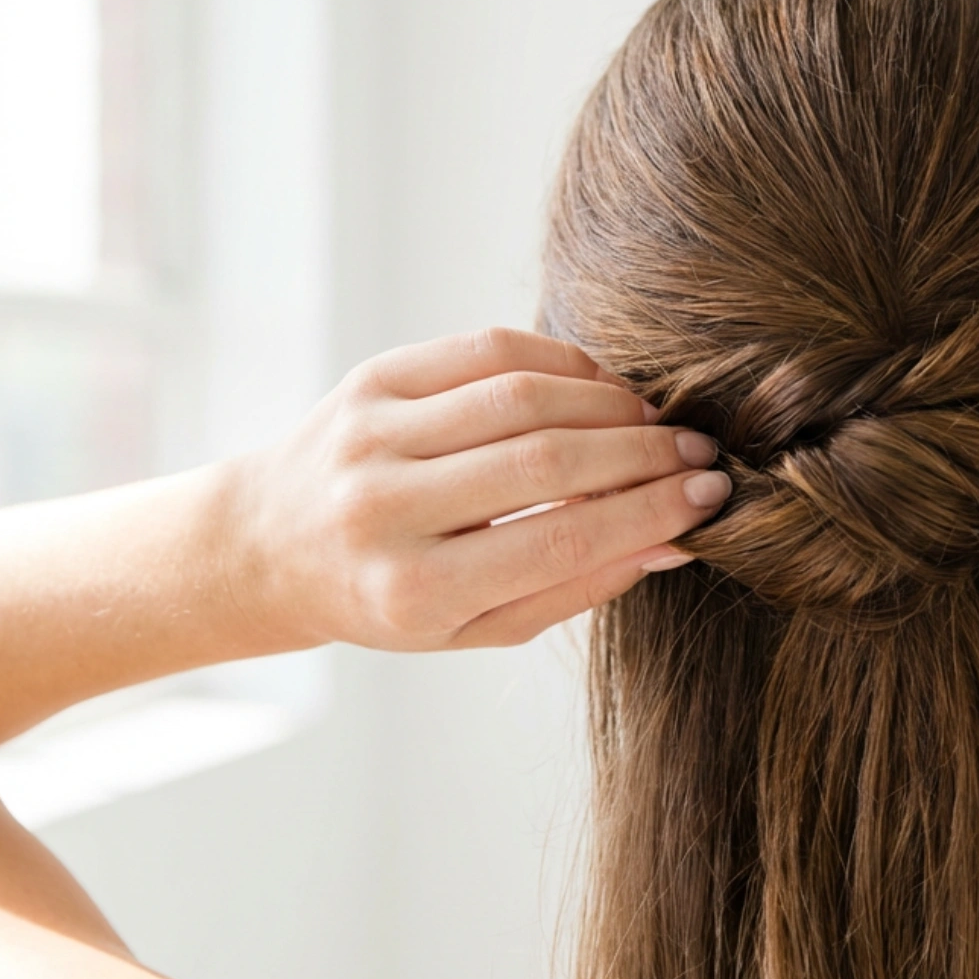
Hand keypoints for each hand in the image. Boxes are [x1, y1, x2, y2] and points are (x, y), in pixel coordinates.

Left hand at [222, 328, 730, 649]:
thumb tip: (675, 540)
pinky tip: (598, 388)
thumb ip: (575, 586)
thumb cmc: (389, 598)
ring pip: (522, 395)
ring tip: (654, 424)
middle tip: (701, 452)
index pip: (561, 537)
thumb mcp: (476, 627)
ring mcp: (372, 434)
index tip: (709, 496)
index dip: (650, 512)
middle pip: (547, 460)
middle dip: (643, 453)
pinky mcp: (372, 378)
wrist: (268, 545)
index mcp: (415, 590)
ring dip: (610, 404)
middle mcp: (384, 509)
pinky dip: (560, 363)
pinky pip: (487, 350)